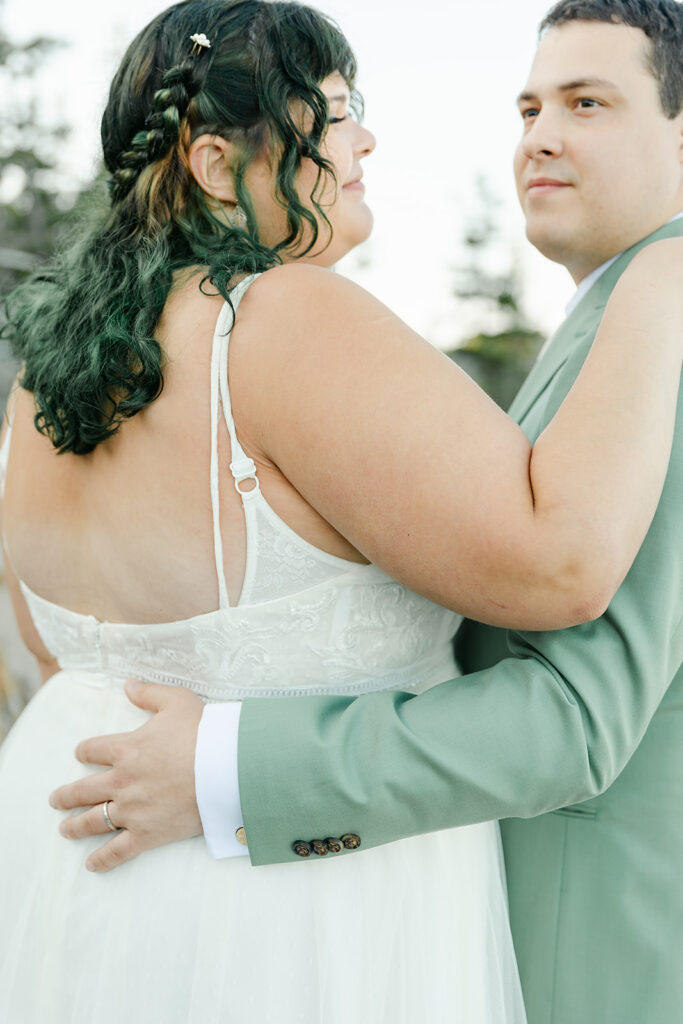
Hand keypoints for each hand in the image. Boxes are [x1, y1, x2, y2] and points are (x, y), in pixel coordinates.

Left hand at [49, 680, 204, 872]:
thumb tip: (128, 684)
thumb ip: (149, 693)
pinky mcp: (147, 834)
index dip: (84, 751)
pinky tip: (91, 864)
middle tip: (55, 800)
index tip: (81, 754)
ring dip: (75, 826)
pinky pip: (118, 851)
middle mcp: (121, 781)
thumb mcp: (176, 701)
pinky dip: (102, 860)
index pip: (92, 750)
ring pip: (93, 821)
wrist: (224, 769)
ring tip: (65, 829)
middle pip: (83, 790)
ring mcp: (132, 810)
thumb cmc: (202, 733)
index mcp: (125, 749)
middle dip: (66, 795)